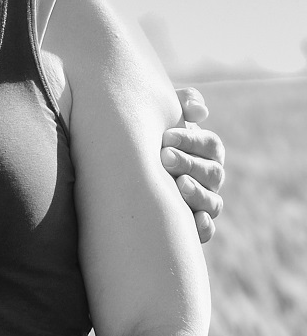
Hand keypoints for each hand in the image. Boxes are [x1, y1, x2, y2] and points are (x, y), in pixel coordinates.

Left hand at [162, 86, 224, 244]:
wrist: (122, 167)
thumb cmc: (147, 137)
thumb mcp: (162, 116)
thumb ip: (182, 104)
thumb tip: (200, 112)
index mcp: (206, 151)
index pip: (210, 145)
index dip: (192, 141)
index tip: (165, 137)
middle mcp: (209, 178)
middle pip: (212, 173)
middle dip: (189, 164)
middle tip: (164, 157)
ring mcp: (203, 202)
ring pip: (212, 202)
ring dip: (197, 194)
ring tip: (178, 185)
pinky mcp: (192, 226)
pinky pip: (206, 231)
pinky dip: (203, 227)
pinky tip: (193, 221)